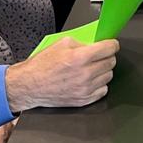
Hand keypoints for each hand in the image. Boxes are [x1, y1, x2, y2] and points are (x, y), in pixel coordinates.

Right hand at [5, 37, 119, 110]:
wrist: (29, 86)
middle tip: (99, 55)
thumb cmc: (42, 65)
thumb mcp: (61, 43)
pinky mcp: (83, 100)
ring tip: (92, 67)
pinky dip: (99, 84)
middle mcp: (85, 74)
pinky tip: (89, 80)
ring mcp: (85, 89)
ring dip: (103, 70)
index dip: (112, 44)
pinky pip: (103, 90)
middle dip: (107, 56)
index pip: (109, 48)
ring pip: (108, 76)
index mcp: (80, 57)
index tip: (112, 44)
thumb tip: (96, 43)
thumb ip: (82, 42)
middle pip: (111, 62)